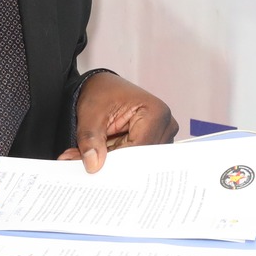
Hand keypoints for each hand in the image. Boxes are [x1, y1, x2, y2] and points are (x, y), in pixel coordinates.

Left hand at [61, 72, 177, 172]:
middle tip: (89, 160)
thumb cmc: (101, 93)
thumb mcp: (90, 114)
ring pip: (138, 161)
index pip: (139, 148)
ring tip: (96, 150)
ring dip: (115, 160)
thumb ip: (91, 140)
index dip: (116, 161)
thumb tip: (93, 165)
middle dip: (113, 161)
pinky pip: (137, 158)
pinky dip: (119, 158)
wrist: (103, 87)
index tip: (95, 168)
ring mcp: (162, 134)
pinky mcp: (155, 141)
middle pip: (141, 157)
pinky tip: (105, 151)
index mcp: (155, 112)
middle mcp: (165, 124)